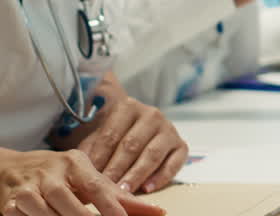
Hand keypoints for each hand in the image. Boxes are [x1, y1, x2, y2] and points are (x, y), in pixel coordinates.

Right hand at [0, 148, 165, 215]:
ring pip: (44, 212)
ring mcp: (27, 188)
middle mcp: (50, 172)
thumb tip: (157, 212)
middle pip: (66, 200)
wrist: (12, 167)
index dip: (108, 204)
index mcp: (75, 162)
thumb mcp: (87, 179)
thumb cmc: (60, 175)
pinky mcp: (8, 202)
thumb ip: (118, 196)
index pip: (94, 185)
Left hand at [59, 77, 186, 194]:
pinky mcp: (181, 145)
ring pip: (152, 154)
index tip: (89, 176)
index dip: (100, 157)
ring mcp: (169, 129)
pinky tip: (148, 189)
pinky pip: (174, 163)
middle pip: (131, 145)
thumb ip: (90, 149)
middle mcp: (152, 115)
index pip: (111, 135)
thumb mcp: (98, 135)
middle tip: (105, 188)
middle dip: (117, 168)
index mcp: (128, 107)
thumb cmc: (114, 135)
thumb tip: (79, 168)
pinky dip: (161, 177)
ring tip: (124, 192)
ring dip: (136, 175)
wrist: (138, 127)